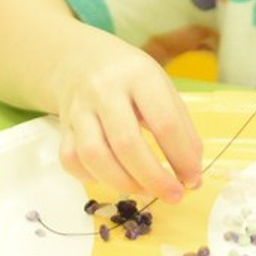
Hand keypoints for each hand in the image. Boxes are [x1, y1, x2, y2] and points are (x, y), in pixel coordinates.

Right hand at [53, 32, 203, 204]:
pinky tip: (113, 178)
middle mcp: (104, 89)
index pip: (163, 122)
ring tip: (145, 191)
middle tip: (173, 196)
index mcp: (138, 75)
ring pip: (94, 155)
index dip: (182, 157)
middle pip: (126, 143)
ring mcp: (79, 108)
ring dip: (123, 183)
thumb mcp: (162, 87)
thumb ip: (181, 127)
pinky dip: (92, 178)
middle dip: (154, 178)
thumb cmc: (131, 78)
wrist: (82, 59)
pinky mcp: (63, 126)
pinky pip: (72, 160)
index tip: (193, 180)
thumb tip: (192, 175)